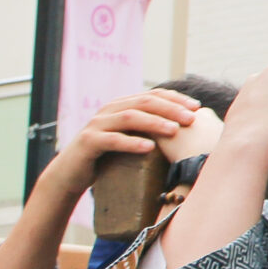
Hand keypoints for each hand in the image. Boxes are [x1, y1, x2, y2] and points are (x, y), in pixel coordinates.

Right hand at [42, 89, 200, 193]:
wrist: (70, 173)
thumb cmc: (107, 157)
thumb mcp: (130, 139)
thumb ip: (149, 131)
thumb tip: (186, 131)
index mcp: (121, 106)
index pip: (152, 95)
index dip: (175, 99)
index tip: (197, 107)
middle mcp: (109, 110)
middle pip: (143, 103)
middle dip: (170, 109)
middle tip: (191, 118)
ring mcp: (97, 125)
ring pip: (129, 117)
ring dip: (154, 123)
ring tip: (174, 130)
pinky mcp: (88, 142)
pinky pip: (112, 140)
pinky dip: (132, 142)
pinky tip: (149, 147)